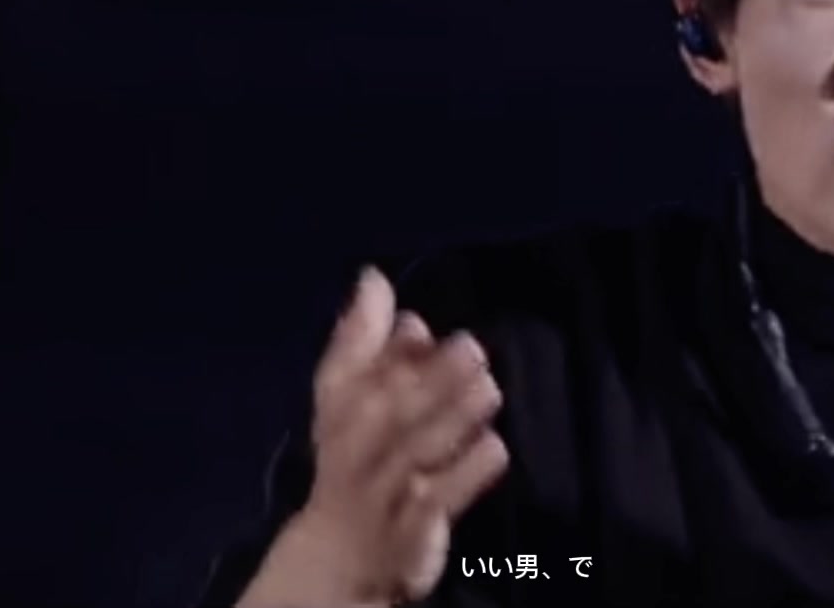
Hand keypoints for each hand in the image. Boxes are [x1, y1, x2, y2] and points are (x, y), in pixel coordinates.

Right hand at [242, 267, 509, 607]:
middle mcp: (358, 453)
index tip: (417, 324)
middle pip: (388, 416)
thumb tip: (373, 279)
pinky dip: (465, 476)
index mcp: (339, 414)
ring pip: (414, 456)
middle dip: (427, 382)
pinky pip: (437, 504)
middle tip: (470, 348)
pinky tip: (494, 447)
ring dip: (450, 422)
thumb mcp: (345, 397)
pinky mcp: (414, 534)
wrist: (342, 554)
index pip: (347, 380)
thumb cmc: (354, 457)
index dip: (378, 353)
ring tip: (487, 389)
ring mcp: (385, 495)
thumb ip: (361, 338)